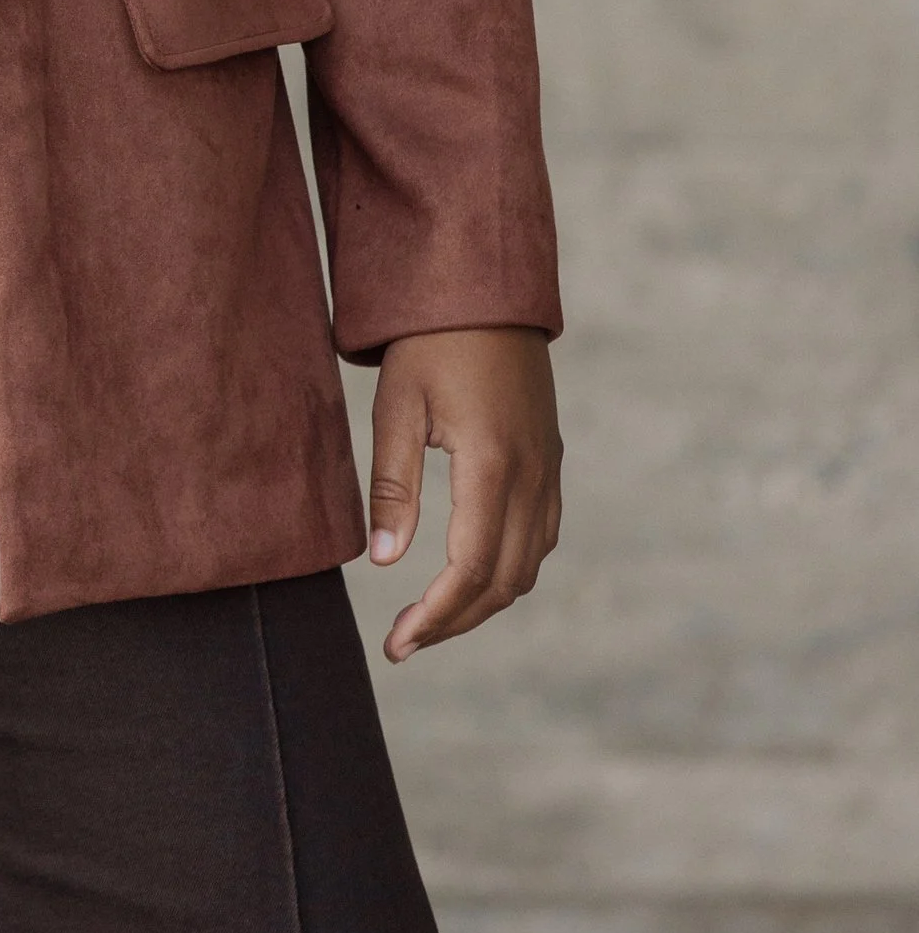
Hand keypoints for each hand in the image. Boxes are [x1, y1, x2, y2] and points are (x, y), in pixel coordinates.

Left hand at [368, 326, 561, 661]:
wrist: (486, 288)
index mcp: (493, 464)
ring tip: (430, 617)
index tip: (398, 644)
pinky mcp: (549, 459)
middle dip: (456, 620)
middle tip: (404, 642)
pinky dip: (508, 568)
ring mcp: (548, 469)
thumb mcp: (397, 407)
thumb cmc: (430, 341)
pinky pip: (540, 535)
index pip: (472, 568)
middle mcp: (533, 475)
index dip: (437, 616)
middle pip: (504, 580)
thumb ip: (392, 487)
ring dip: (483, 600)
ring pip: (528, 564)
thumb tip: (384, 563)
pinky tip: (469, 573)